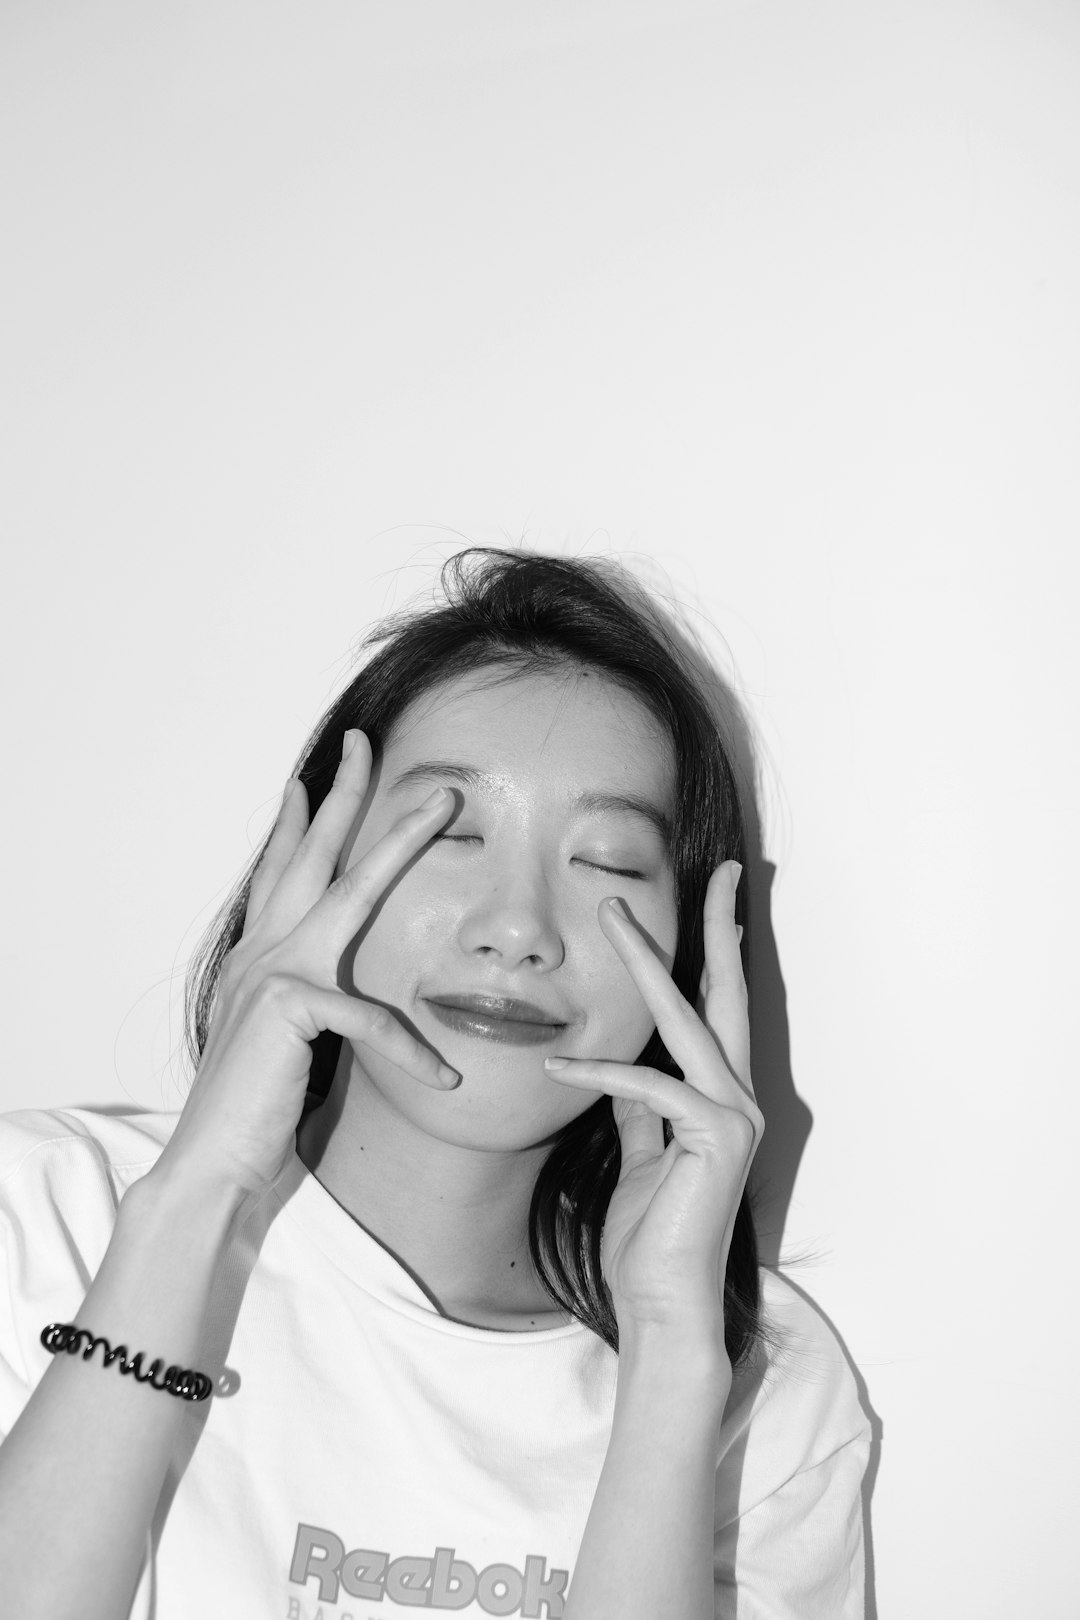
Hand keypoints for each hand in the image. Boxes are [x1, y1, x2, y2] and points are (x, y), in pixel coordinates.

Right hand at [145, 731, 459, 1221]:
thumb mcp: (291, 1044)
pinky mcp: (287, 1009)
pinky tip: (445, 1077)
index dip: (298, 825)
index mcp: (260, 959)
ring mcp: (271, 974)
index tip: (313, 781)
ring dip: (400, 841)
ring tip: (445, 806)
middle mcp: (262, 953)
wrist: (213, 1165)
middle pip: (309, 856)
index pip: (281, 875)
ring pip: (348, 891)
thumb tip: (341, 994)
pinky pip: (369, 1018)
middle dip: (341, 794)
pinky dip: (411, 1050)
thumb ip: (313, 1006)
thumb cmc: (255, 1110)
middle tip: (362, 741)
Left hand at [544, 861, 762, 1345]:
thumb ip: (639, 1113)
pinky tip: (557, 1062)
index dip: (719, 952)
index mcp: (720, 1099)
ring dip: (647, 965)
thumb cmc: (649, 1238)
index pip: (719, 1010)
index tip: (719, 898)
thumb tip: (626, 1073)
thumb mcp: (638, 1157)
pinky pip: (650, 1087)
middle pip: (727, 996)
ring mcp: (734, 1116)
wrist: (661, 1305)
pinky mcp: (715, 1139)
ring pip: (689, 1021)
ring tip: (613, 917)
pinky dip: (602, 1071)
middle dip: (719, 929)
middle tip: (718, 873)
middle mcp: (738, 1098)